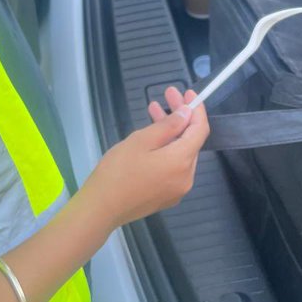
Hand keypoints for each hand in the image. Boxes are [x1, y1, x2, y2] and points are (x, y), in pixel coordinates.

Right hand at [83, 88, 208, 227]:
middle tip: (167, 95)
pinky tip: (151, 138)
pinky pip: (173, 167)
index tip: (188, 93)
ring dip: (171, 132)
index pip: (200, 130)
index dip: (197, 110)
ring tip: (154, 111)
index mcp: (182, 162)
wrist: (101, 208)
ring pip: (180, 153)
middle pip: (190, 141)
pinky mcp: (166, 196)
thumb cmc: (119, 170)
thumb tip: (187, 114)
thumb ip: (168, 126)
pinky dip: (166, 149)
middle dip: (181, 117)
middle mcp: (186, 177)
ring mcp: (177, 189)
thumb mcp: (141, 141)